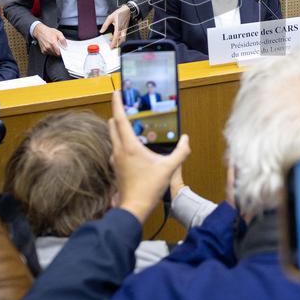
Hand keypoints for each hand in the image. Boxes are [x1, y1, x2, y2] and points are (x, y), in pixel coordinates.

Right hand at [34, 23, 66, 55]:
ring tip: (54, 46)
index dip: (62, 52)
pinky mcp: (43, 51)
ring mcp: (45, 49)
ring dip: (55, 51)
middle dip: (59, 51)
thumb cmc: (48, 32)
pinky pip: (49, 53)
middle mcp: (48, 47)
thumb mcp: (58, 33)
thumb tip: (65, 45)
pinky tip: (51, 47)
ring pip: (53, 54)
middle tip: (59, 47)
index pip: (59, 52)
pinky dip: (51, 51)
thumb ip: (63, 39)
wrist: (40, 32)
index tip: (63, 50)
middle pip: (56, 54)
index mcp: (53, 43)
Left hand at [100, 4, 132, 47]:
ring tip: (112, 42)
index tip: (111, 46)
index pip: (116, 37)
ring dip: (118, 42)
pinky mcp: (125, 29)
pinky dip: (119, 38)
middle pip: (121, 40)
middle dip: (117, 44)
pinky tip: (114, 37)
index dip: (113, 42)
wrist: (127, 10)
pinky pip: (123, 36)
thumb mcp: (110, 17)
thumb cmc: (119, 13)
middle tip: (112, 47)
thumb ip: (105, 25)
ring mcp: (125, 29)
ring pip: (123, 39)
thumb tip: (101, 31)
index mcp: (118, 27)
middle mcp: (122, 29)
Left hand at [108, 90, 190, 222]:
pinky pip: (116, 147)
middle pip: (112, 125)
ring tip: (133, 124)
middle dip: (118, 113)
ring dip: (119, 127)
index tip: (116, 91)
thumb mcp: (169, 168)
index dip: (117, 103)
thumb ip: (181, 152)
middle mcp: (119, 149)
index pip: (120, 118)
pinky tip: (134, 145)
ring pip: (113, 136)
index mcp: (129, 146)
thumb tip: (186, 140)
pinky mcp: (116, 166)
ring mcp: (115, 158)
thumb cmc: (149, 188)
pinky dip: (122, 140)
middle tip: (127, 105)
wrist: (134, 207)